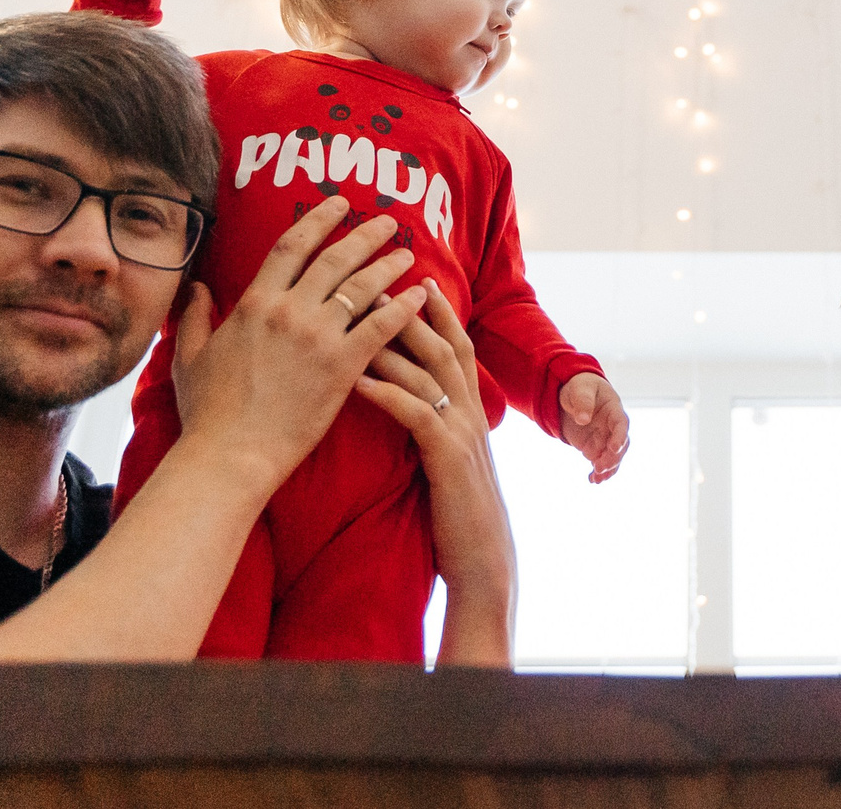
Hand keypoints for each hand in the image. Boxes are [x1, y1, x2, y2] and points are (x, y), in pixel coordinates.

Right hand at [170, 205, 419, 502]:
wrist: (230, 455)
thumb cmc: (207, 412)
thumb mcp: (190, 356)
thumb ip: (195, 316)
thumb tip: (197, 287)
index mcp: (255, 303)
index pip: (292, 245)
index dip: (318, 218)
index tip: (339, 203)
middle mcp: (290, 310)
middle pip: (336, 259)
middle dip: (366, 235)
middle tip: (390, 222)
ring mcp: (319, 337)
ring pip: (363, 288)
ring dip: (390, 266)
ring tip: (409, 255)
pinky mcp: (343, 366)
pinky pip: (381, 327)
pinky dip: (404, 307)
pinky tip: (420, 297)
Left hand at [356, 286, 516, 666]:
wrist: (484, 565)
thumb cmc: (459, 518)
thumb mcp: (450, 464)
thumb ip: (437, 431)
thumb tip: (415, 408)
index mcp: (473, 412)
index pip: (458, 346)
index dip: (439, 311)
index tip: (415, 278)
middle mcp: (472, 413)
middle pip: (443, 344)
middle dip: (412, 308)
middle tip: (378, 275)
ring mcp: (463, 432)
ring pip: (428, 370)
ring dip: (392, 338)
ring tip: (358, 312)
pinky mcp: (448, 457)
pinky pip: (414, 412)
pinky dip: (386, 390)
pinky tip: (357, 377)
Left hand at [557, 372, 629, 482]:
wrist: (573, 395)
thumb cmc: (580, 387)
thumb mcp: (579, 389)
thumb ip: (583, 402)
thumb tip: (583, 419)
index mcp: (613, 408)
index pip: (621, 423)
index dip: (620, 436)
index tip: (614, 447)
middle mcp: (612, 426)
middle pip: (620, 444)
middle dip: (613, 457)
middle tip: (600, 466)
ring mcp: (605, 438)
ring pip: (612, 457)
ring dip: (607, 468)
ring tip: (597, 478)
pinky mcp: (595, 447)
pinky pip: (600, 461)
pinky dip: (598, 472)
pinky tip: (592, 480)